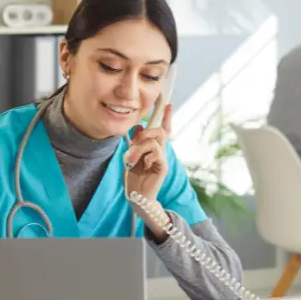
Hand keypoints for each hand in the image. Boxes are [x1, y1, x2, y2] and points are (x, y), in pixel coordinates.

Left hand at [124, 104, 172, 238]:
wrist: (136, 195)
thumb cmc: (133, 176)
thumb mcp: (130, 156)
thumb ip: (135, 143)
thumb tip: (138, 127)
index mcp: (153, 148)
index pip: (163, 130)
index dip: (166, 118)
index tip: (169, 104)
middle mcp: (160, 152)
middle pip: (159, 132)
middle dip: (146, 132)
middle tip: (134, 141)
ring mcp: (162, 159)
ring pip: (154, 142)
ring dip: (139, 148)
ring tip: (131, 159)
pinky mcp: (162, 167)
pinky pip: (156, 154)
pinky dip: (146, 157)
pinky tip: (141, 166)